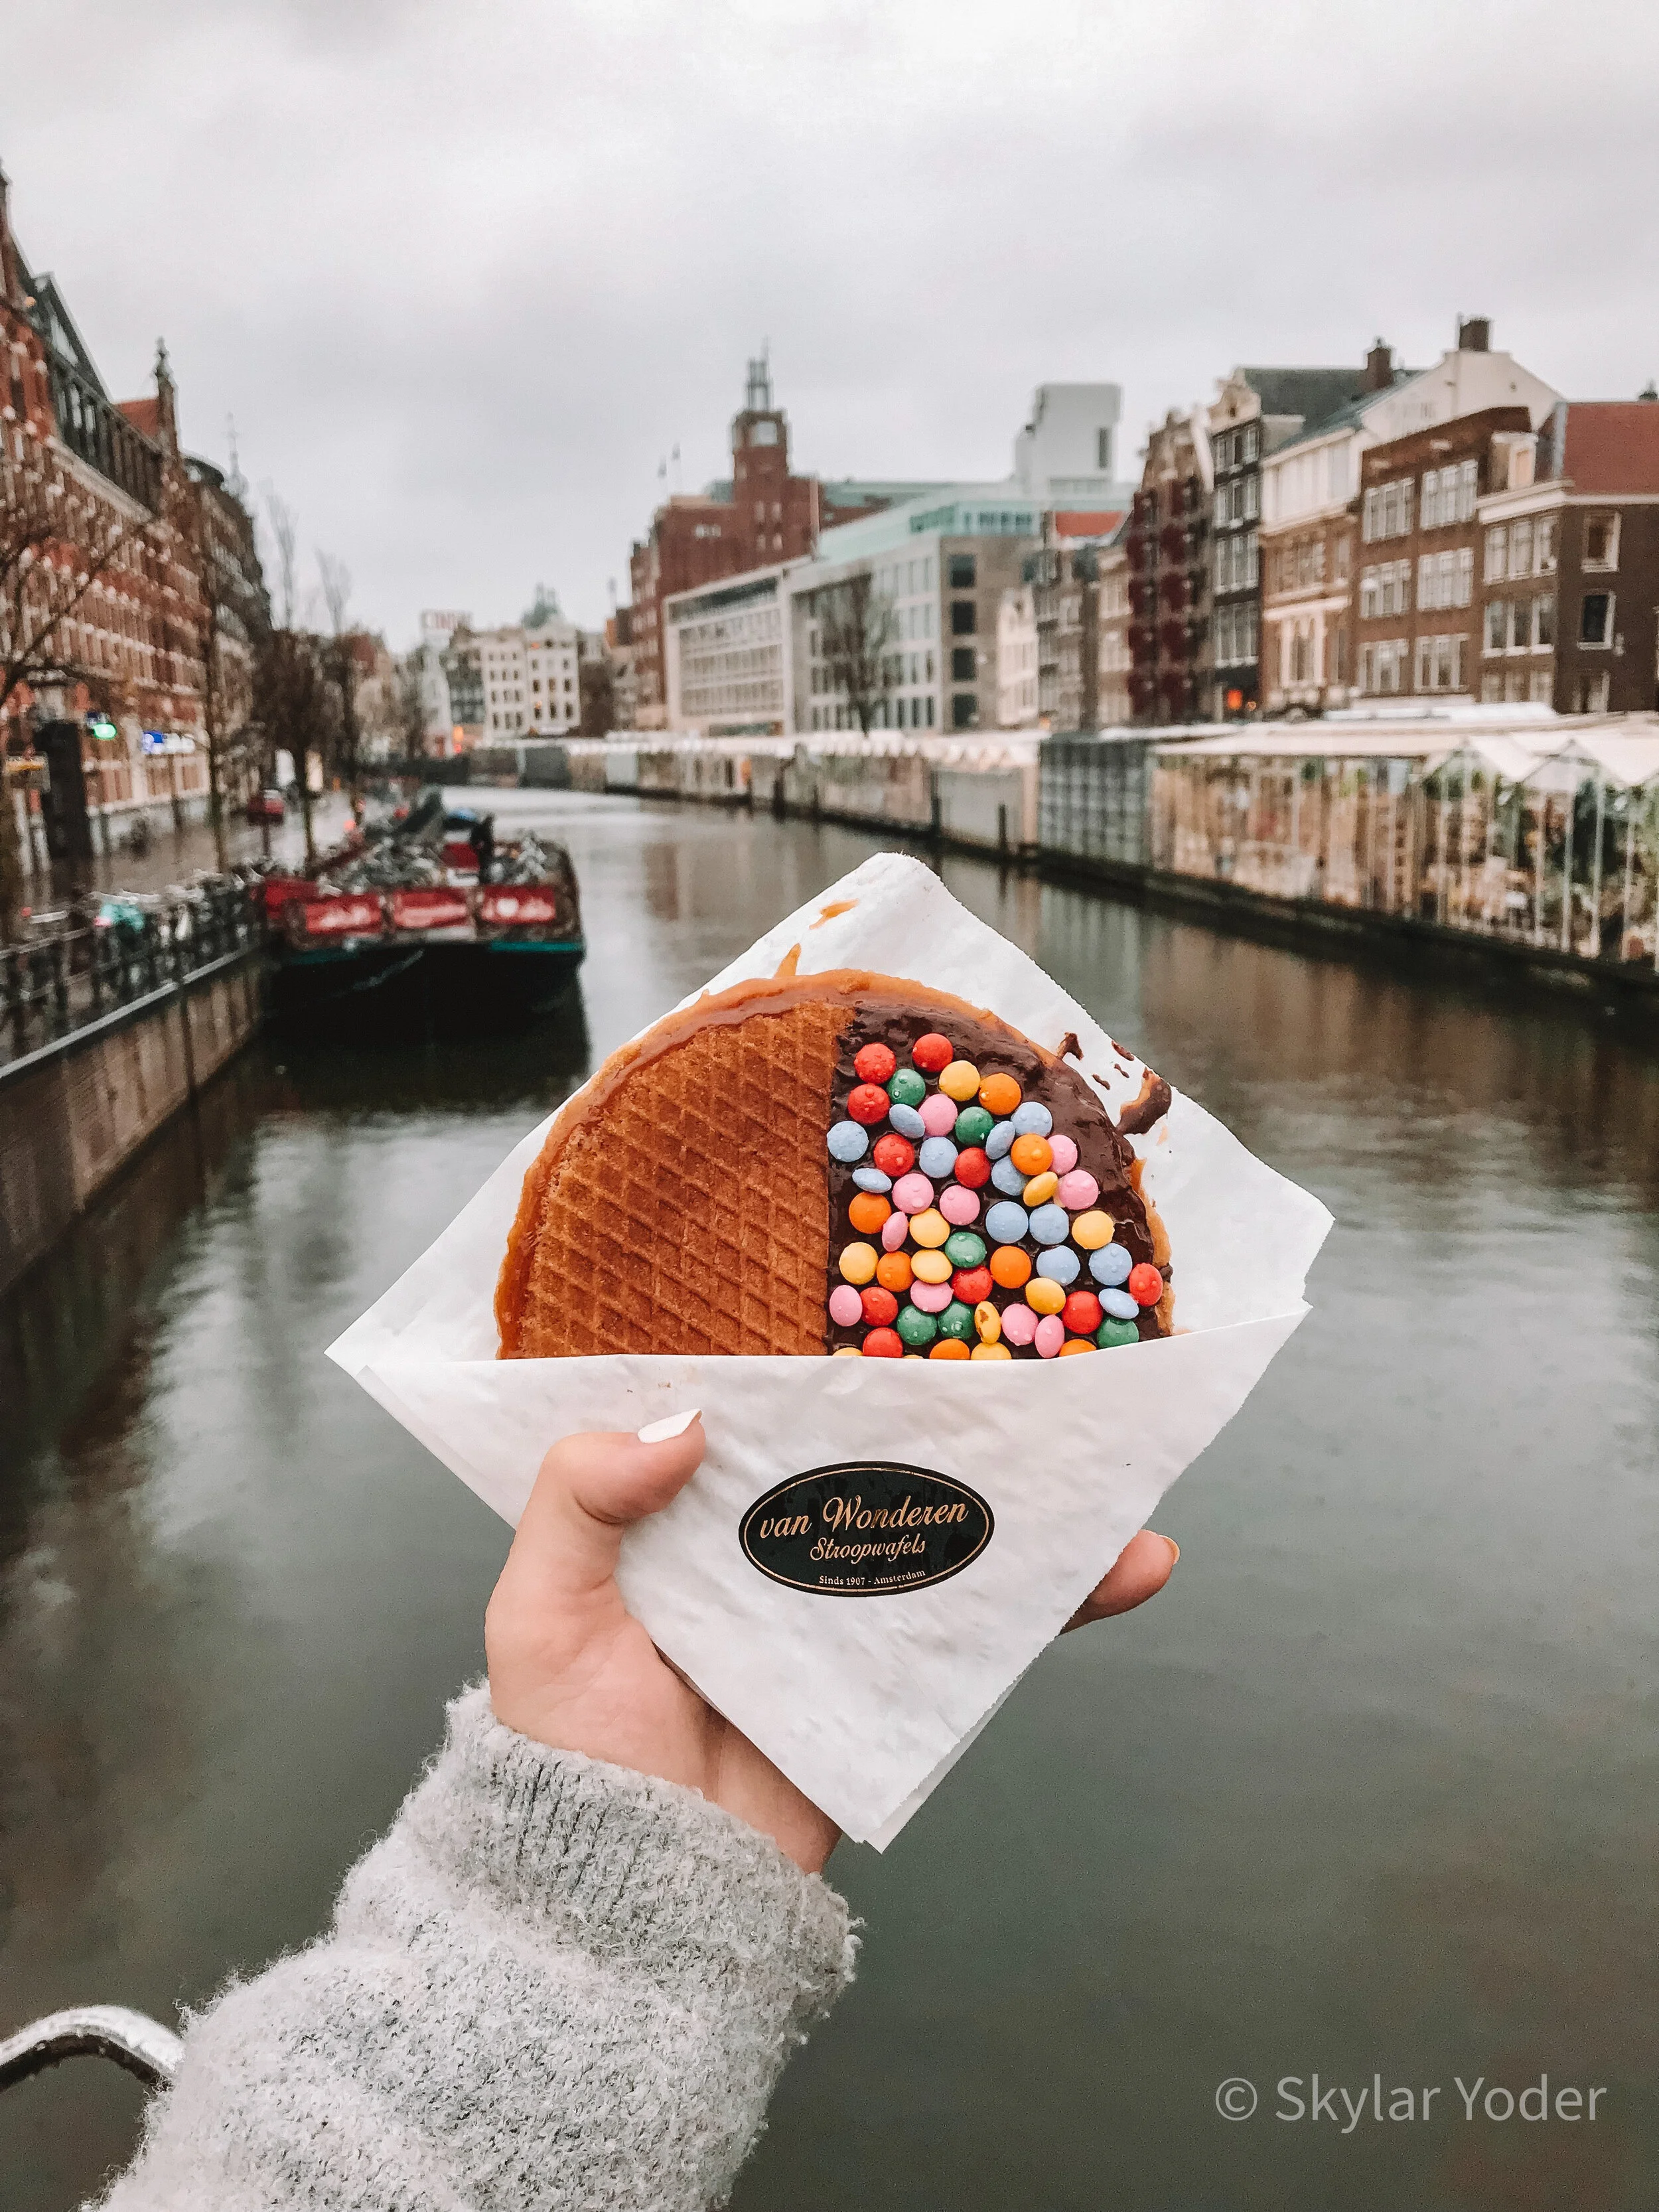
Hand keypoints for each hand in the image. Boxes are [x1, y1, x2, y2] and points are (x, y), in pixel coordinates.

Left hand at [486, 1416, 1177, 1875]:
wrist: (631, 1906)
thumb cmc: (569, 1751)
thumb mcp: (540, 1612)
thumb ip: (581, 1501)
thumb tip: (689, 1417)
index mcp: (684, 1519)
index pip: (762, 1421)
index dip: (826, 1370)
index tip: (902, 1313)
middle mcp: (766, 1553)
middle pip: (871, 1464)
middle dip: (953, 1420)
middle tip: (1037, 1369)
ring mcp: (834, 1617)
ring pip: (939, 1531)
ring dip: (1028, 1500)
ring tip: (1109, 1462)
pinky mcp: (889, 1684)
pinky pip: (979, 1628)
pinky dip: (1056, 1598)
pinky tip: (1127, 1564)